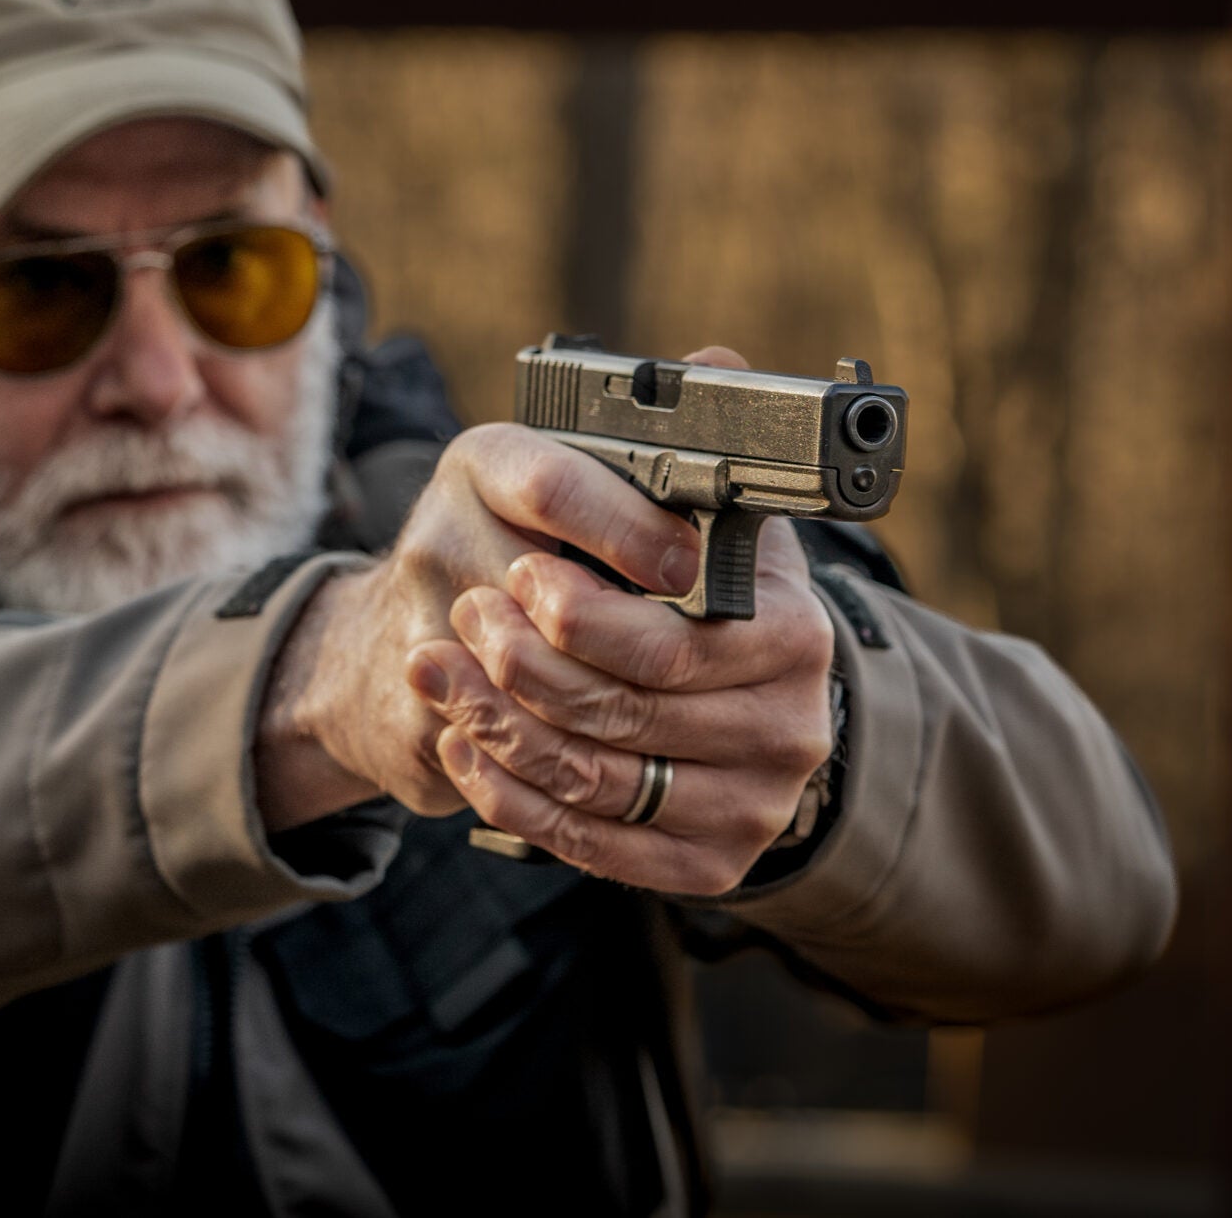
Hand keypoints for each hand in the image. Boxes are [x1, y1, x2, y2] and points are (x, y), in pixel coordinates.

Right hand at [257, 418, 705, 825]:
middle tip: (705, 666)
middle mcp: (442, 530)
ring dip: (617, 710)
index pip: (554, 485)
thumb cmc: (519, 550)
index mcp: (487, 462)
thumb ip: (650, 443)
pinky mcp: (414, 704)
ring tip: (679, 716)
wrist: (395, 641)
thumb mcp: (571, 480)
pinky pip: (508, 747)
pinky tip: (626, 762)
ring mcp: (420, 620)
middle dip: (640, 639)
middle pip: (553, 599)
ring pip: (539, 684)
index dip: (631, 531)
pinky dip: (573, 762)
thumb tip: (724, 365)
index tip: (688, 567)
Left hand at [407, 347, 838, 896]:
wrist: (743, 706)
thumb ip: (708, 444)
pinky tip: (467, 750)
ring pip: (594, 780)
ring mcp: (753, 807)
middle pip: (619, 711)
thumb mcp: (717, 517)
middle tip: (460, 618)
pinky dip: (515, 800)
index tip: (514, 576)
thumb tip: (713, 365)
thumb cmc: (707, 595)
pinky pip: (592, 845)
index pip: (666, 641)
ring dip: (498, 728)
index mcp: (794, 636)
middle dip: (520, 665)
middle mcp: (789, 730)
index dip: (575, 615)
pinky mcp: (710, 865)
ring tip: (437, 672)